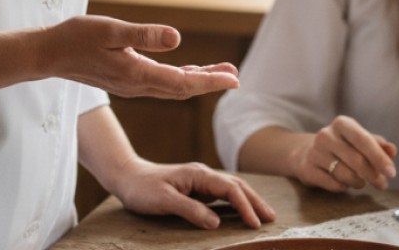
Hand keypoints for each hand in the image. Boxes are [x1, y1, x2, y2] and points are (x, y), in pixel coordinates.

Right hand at [37, 15, 239, 98]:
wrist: (47, 54)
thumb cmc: (76, 37)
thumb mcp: (111, 31)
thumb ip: (144, 35)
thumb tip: (177, 38)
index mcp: (138, 75)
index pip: (183, 83)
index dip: (211, 81)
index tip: (234, 78)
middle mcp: (137, 85)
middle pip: (183, 88)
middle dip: (211, 82)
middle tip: (236, 76)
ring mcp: (131, 84)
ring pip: (173, 86)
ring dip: (198, 80)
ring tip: (221, 72)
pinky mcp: (126, 79)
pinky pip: (161, 83)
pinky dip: (180, 77)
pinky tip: (188, 71)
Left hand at [113, 158, 276, 228]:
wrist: (127, 177)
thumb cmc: (143, 189)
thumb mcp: (164, 200)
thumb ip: (190, 210)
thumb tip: (216, 222)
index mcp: (199, 175)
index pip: (230, 189)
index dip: (245, 206)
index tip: (255, 224)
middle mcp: (203, 175)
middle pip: (237, 186)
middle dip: (255, 201)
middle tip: (271, 219)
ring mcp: (200, 181)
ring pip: (231, 189)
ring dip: (248, 201)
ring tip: (263, 215)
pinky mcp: (196, 189)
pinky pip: (222, 195)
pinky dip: (235, 203)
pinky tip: (240, 212)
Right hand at [294, 115, 397, 191]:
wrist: (308, 153)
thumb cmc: (343, 146)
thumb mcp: (361, 140)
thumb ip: (379, 145)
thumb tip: (392, 150)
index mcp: (342, 124)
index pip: (364, 140)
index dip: (379, 158)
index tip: (392, 173)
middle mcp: (326, 135)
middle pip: (356, 160)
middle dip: (373, 175)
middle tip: (382, 184)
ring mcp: (314, 152)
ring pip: (345, 174)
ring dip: (359, 182)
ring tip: (361, 182)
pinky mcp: (307, 169)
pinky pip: (333, 184)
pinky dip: (344, 187)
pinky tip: (344, 183)